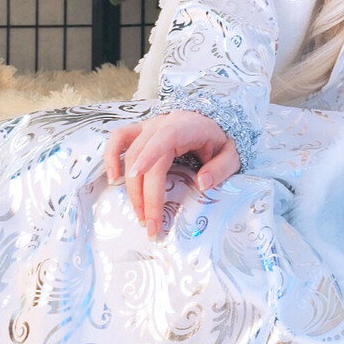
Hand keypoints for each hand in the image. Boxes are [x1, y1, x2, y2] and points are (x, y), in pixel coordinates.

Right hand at [104, 112, 240, 237]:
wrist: (212, 119)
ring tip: (139, 213)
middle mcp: (162, 124)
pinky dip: (111, 156)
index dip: (149, 154)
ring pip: (129, 154)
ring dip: (130, 187)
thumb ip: (220, 168)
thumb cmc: (220, 138)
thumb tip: (202, 185)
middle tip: (151, 224)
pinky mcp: (141, 131)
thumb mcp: (232, 153)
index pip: (164, 137)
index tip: (138, 174)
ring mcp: (149, 127)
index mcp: (186, 127)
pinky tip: (112, 177)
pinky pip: (119, 139)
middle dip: (144, 194)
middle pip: (144, 158)